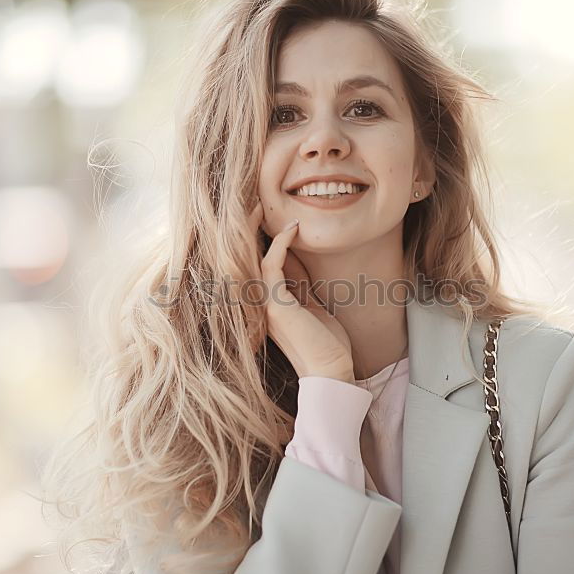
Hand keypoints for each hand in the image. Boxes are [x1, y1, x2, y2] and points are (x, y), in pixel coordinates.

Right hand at [251, 202, 354, 382]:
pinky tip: (293, 229)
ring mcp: (264, 304)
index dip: (256, 238)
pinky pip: (270, 266)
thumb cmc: (326, 343)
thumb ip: (299, 282)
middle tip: (251, 203)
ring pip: (249, 259)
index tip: (268, 216)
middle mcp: (258, 303)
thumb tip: (295, 256)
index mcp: (265, 303)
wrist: (331, 371)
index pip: (254, 263)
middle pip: (242, 258)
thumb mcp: (311, 304)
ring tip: (259, 206)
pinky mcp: (275, 305)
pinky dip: (280, 244)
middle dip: (243, 230)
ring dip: (253, 230)